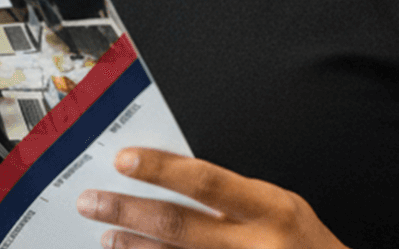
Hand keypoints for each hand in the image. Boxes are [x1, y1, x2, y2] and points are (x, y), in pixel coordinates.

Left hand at [76, 148, 348, 248]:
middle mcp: (256, 246)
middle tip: (92, 202)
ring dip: (133, 248)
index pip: (207, 183)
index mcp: (272, 210)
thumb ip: (235, 198)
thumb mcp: (281, 210)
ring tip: (106, 236)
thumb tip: (172, 179)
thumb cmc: (306, 247)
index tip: (124, 159)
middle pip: (178, 226)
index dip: (161, 170)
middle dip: (128, 212)